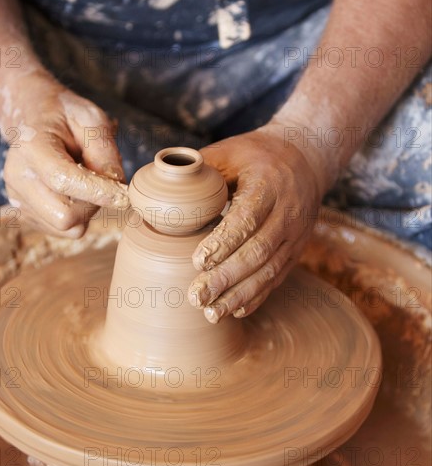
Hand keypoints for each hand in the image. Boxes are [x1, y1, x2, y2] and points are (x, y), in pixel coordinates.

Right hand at [3, 71, 127, 237]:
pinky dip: (77, 216)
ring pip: (66, 227)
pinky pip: (62, 230)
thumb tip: (118, 186)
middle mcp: (17, 176)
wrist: (35, 119)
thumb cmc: (66, 117)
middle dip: (93, 204)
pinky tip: (74, 192)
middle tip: (101, 181)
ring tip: (85, 183)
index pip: (63, 180)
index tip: (124, 196)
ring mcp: (18, 198)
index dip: (98, 192)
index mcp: (30, 146)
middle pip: (64, 215)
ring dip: (86, 211)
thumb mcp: (91, 119)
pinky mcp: (25, 214)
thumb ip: (105, 151)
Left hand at [188, 122, 324, 321]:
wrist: (306, 158)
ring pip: (269, 271)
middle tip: (196, 296)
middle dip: (226, 278)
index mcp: (269, 185)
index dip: (223, 242)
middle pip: (258, 252)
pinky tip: (236, 311)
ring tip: (212, 313)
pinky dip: (257, 296)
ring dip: (240, 295)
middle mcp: (288, 213)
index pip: (247, 218)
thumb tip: (158, 191)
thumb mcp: (229, 152)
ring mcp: (296, 235)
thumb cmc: (257, 155)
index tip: (196, 261)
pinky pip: (278, 277)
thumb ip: (198, 172)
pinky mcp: (296, 250)